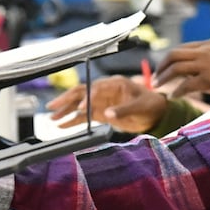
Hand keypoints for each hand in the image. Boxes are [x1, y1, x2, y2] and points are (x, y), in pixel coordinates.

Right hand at [47, 76, 168, 133]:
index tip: (81, 108)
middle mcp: (104, 91)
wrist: (156, 113)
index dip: (87, 97)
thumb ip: (124, 110)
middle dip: (66, 100)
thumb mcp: (141, 107)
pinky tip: (62, 125)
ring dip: (66, 111)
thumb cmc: (151, 105)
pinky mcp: (101, 113)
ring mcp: (101, 102)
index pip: (95, 88)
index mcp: (114, 84)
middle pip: (81, 92)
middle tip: (53, 107)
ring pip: (79, 104)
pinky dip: (73, 121)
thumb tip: (108, 114)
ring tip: (52, 117)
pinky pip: (84, 116)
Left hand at [155, 40, 209, 98]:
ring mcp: (207, 64)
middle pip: (174, 54)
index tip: (163, 68)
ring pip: (176, 68)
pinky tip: (173, 97)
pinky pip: (186, 85)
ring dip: (164, 78)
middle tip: (155, 77)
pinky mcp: (209, 78)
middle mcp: (206, 51)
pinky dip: (177, 92)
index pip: (183, 48)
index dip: (170, 58)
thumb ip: (208, 60)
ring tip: (158, 86)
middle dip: (161, 66)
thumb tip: (191, 73)